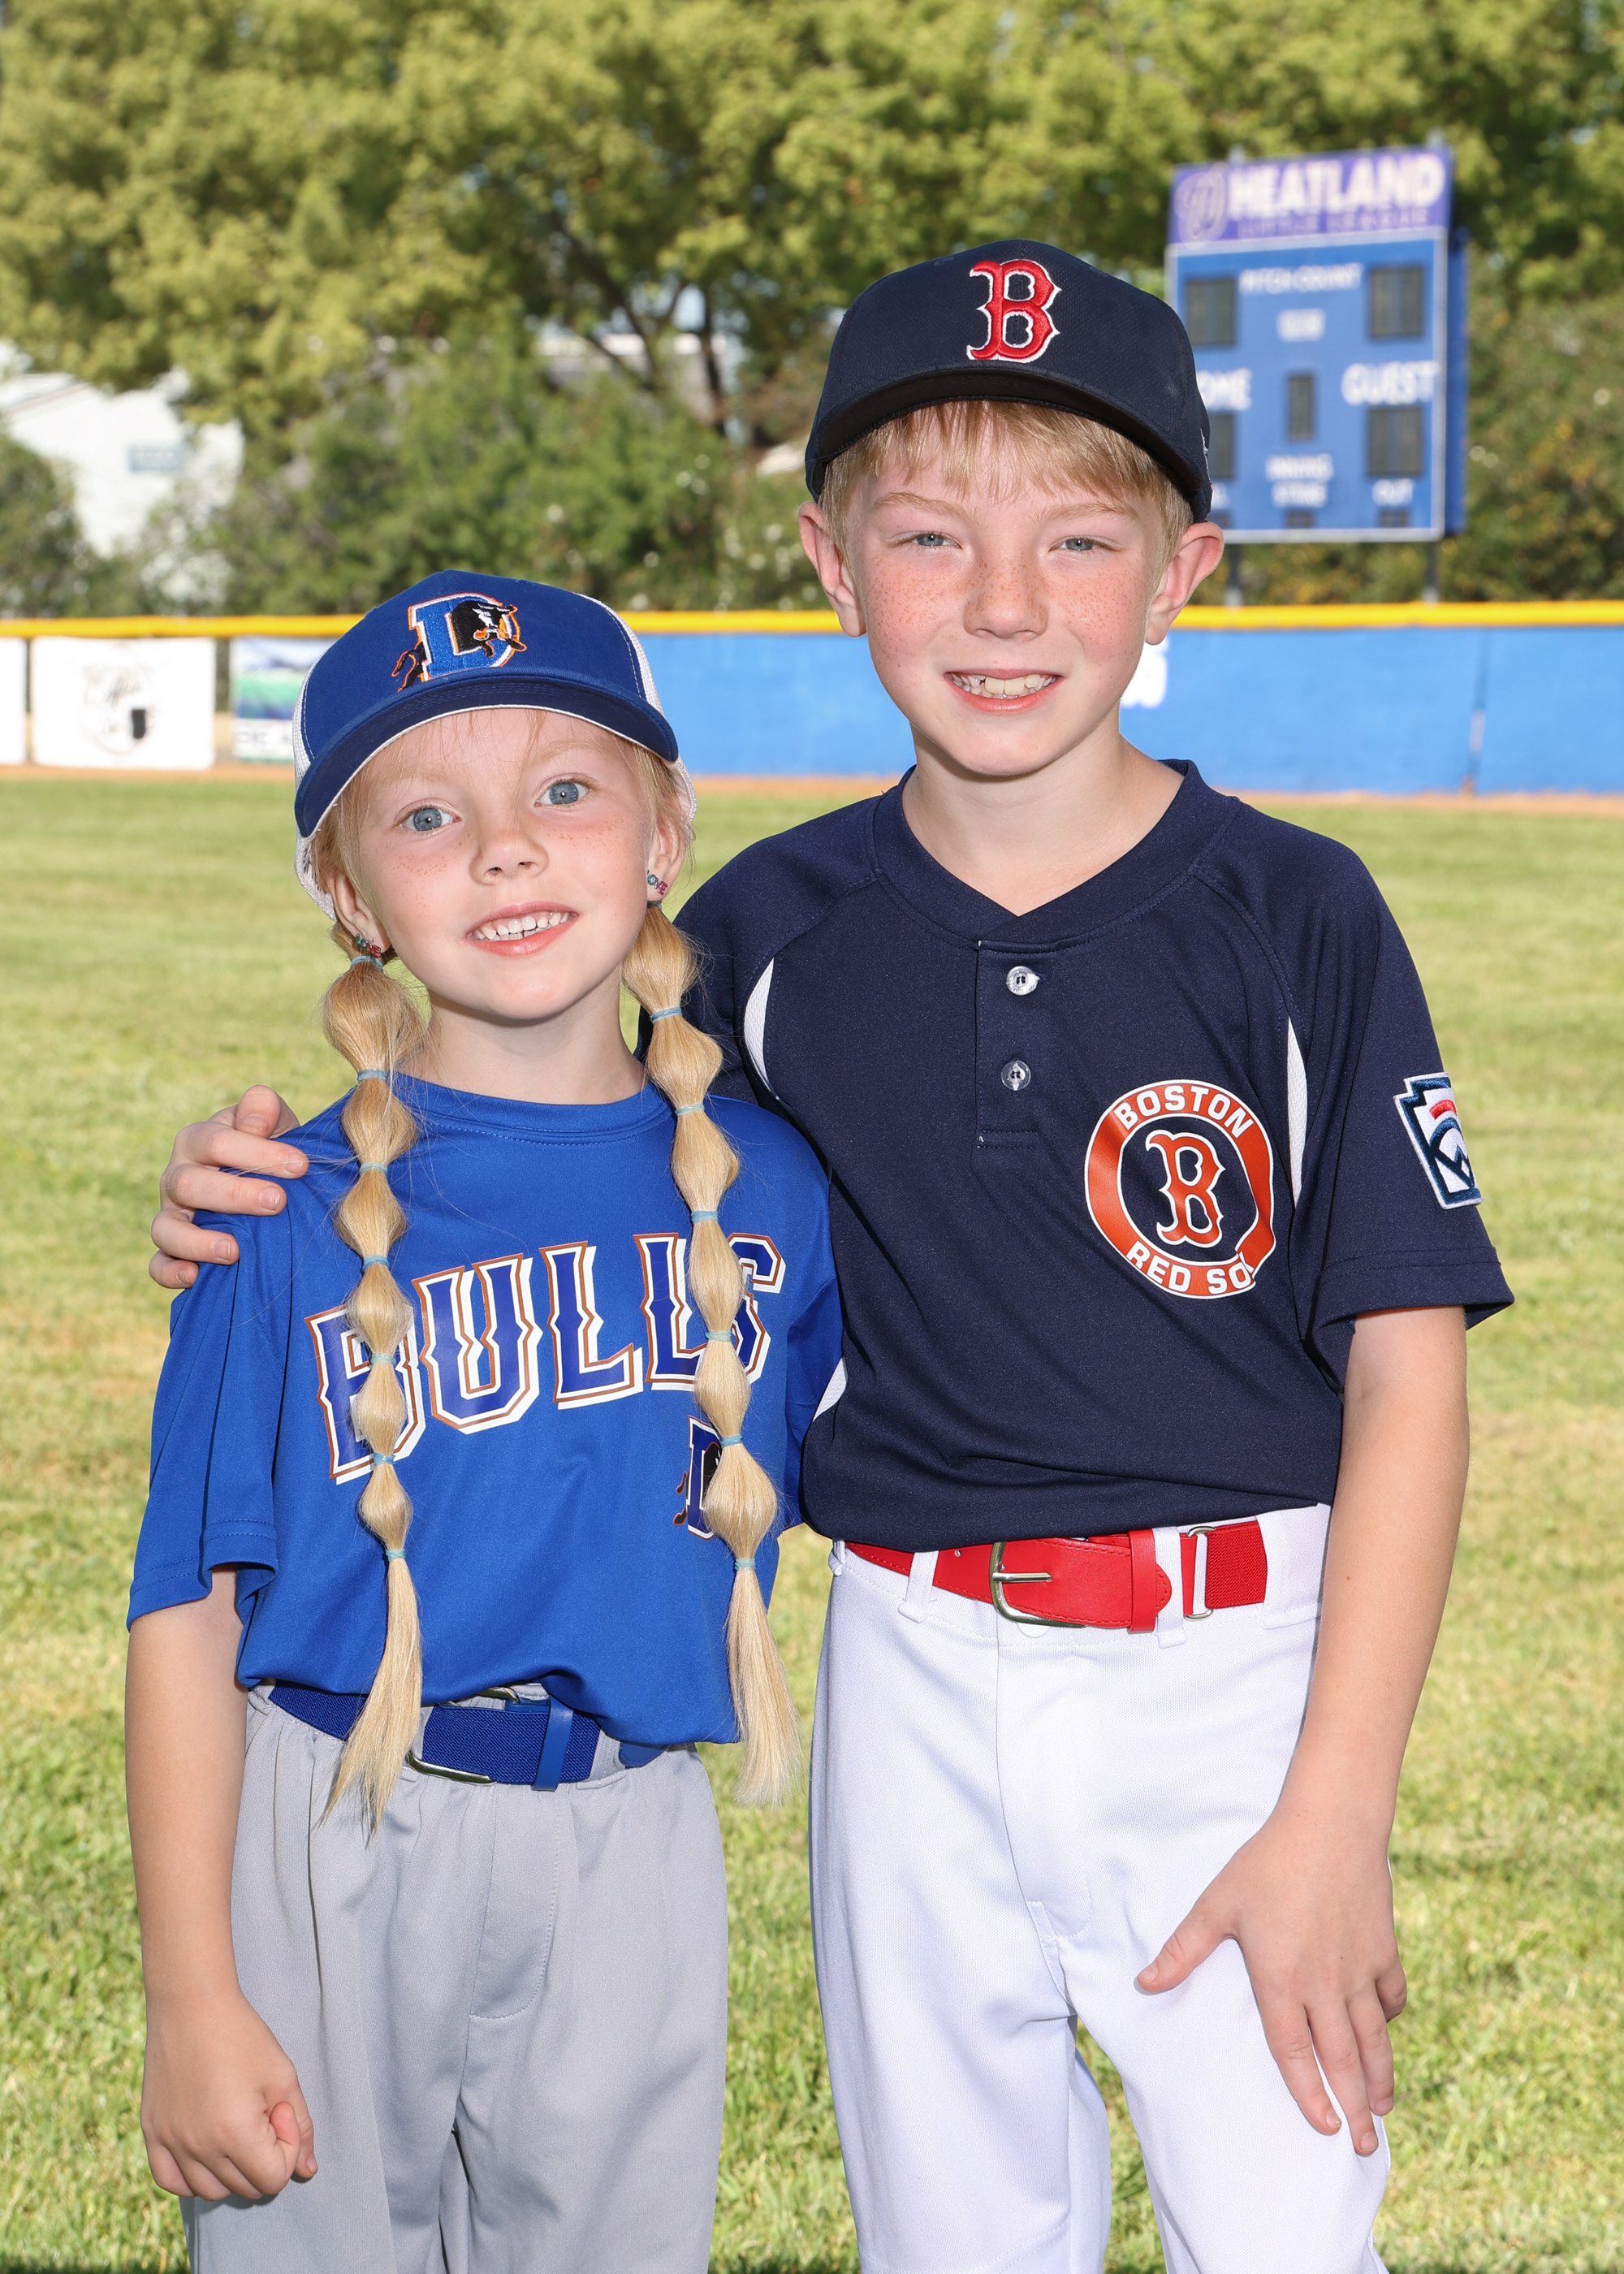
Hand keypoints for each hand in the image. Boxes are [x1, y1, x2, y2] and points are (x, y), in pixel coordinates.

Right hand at [141, 1984, 316, 2199]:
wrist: (191, 2004)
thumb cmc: (242, 2036)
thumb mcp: (283, 2076)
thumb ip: (301, 2126)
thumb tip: (307, 2170)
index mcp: (235, 2133)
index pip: (273, 2179)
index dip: (287, 2147)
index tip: (280, 2111)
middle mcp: (199, 2147)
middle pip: (244, 2188)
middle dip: (263, 2158)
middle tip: (260, 2112)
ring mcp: (170, 2143)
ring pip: (210, 2192)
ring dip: (232, 2171)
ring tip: (236, 2127)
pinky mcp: (151, 2133)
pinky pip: (170, 2182)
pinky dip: (192, 2177)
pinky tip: (206, 2149)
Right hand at [149, 1089, 306, 1288]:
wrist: (273, 1189)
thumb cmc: (272, 1154)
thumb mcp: (276, 1125)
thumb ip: (266, 1111)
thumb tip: (255, 1121)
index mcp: (199, 1140)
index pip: (217, 1141)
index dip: (257, 1152)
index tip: (300, 1166)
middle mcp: (178, 1176)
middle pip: (189, 1183)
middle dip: (235, 1194)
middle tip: (278, 1202)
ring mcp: (172, 1215)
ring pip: (165, 1227)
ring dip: (197, 1241)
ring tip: (235, 1250)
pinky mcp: (172, 1250)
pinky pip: (158, 1265)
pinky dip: (171, 1272)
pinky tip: (195, 1277)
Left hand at [1135, 1790, 1405, 2155]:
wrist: (1331, 1823)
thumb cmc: (1267, 1862)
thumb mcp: (1217, 1903)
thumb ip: (1183, 1950)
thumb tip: (1144, 1983)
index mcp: (1281, 1979)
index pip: (1293, 2052)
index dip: (1307, 2094)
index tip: (1320, 2129)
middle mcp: (1324, 1984)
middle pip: (1341, 2059)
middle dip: (1353, 2109)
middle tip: (1364, 2148)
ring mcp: (1359, 1969)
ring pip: (1373, 2038)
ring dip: (1378, 2077)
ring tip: (1381, 2112)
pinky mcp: (1384, 1949)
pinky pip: (1391, 1996)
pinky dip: (1389, 2018)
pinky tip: (1384, 2033)